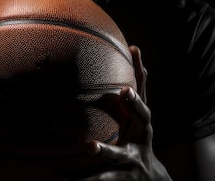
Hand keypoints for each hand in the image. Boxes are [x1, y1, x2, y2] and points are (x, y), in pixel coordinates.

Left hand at [78, 46, 170, 180]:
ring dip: (105, 150)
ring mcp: (134, 161)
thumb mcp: (137, 116)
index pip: (142, 94)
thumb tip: (135, 48)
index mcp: (142, 123)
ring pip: (119, 156)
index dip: (140, 74)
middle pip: (143, 119)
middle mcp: (141, 139)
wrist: (151, 180)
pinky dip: (83, 180)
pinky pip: (102, 179)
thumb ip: (134, 90)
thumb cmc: (138, 140)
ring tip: (90, 146)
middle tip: (125, 90)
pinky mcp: (122, 179)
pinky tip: (63, 179)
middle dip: (135, 104)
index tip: (135, 56)